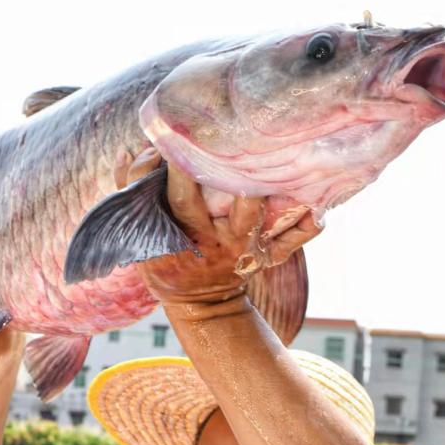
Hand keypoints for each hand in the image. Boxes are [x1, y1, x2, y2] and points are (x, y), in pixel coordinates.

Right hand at [114, 148, 321, 306]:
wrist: (201, 306)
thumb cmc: (169, 261)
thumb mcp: (143, 236)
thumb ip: (132, 194)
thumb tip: (128, 150)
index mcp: (179, 231)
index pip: (171, 193)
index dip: (167, 166)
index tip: (172, 139)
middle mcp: (210, 238)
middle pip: (214, 202)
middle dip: (214, 172)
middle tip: (221, 138)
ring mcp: (241, 248)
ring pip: (254, 217)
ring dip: (263, 192)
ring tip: (273, 156)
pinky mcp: (265, 257)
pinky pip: (291, 242)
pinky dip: (306, 225)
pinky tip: (316, 205)